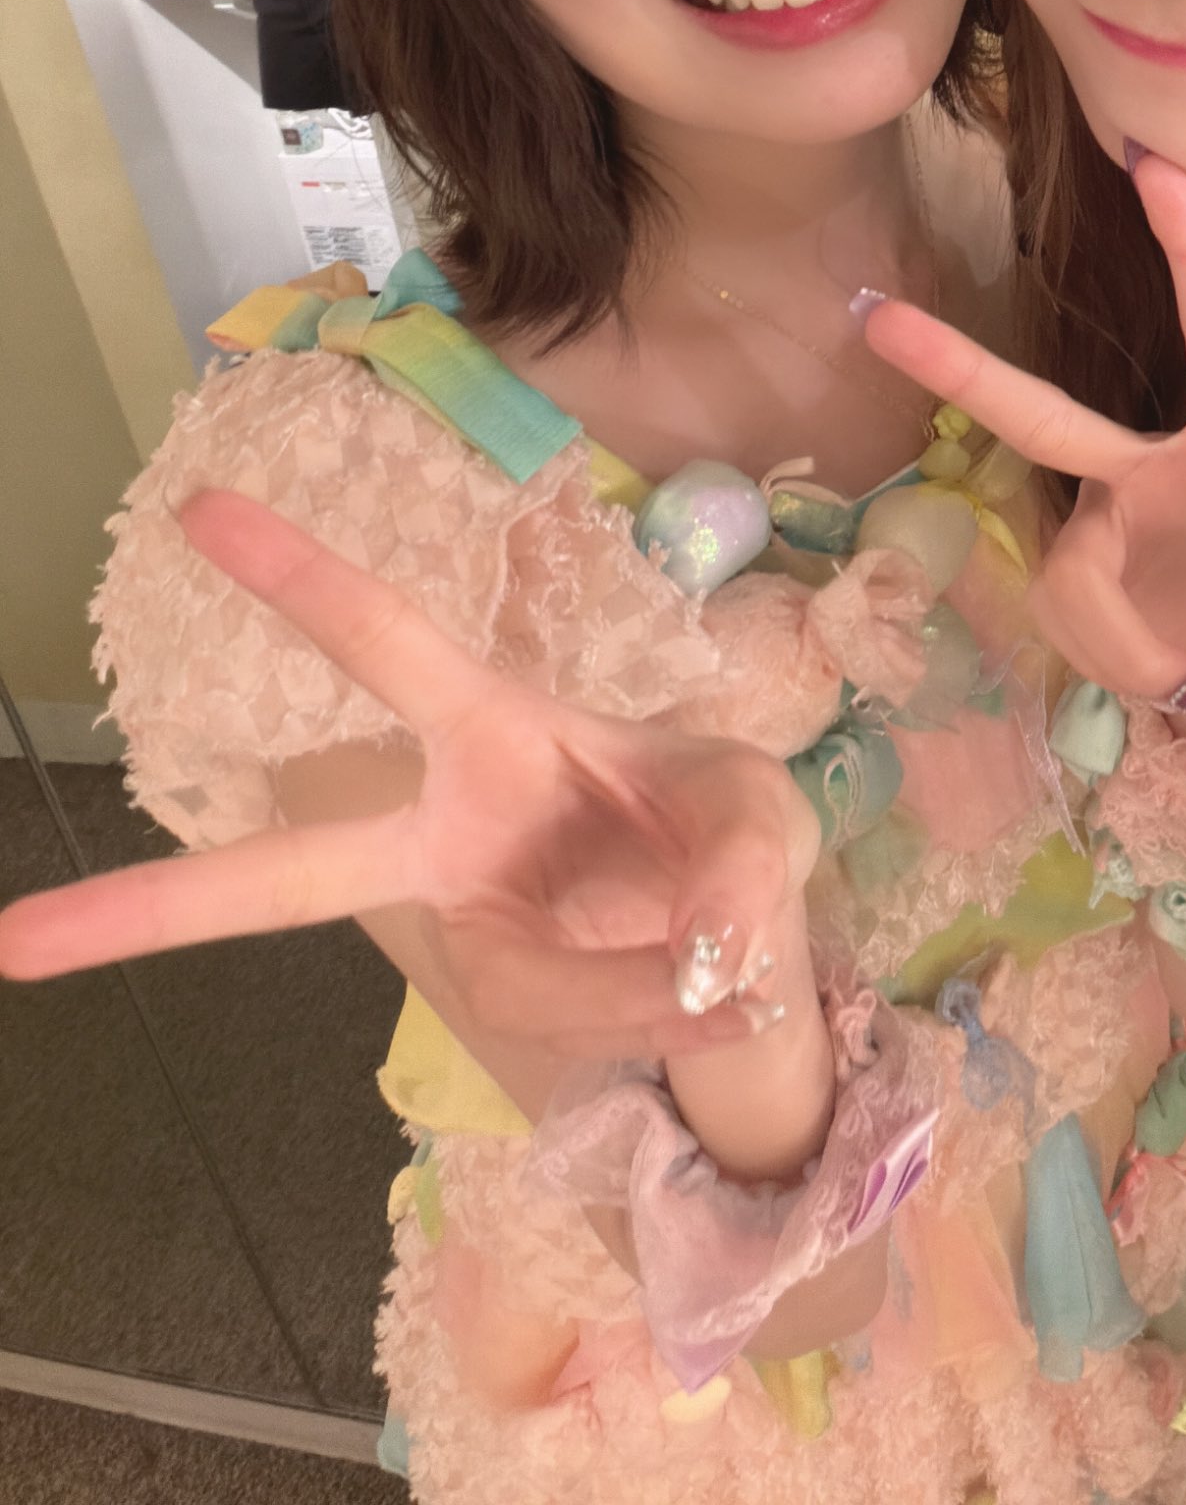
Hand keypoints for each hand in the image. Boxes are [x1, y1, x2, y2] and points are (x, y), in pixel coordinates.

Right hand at [0, 492, 820, 1059]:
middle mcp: (449, 828)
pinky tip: (703, 990)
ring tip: (721, 961)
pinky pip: (575, 1027)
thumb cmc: (723, 822)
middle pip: (288, 876)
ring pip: (514, 985)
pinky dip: (659, 1012)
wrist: (739, 934)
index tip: (197, 508)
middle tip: (10, 944)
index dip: (300, 578)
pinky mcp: (503, 1005)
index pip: (387, 642)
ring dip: (632, 980)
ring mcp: (467, 928)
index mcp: (495, 727)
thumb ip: (741, 864)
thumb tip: (697, 962)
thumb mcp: (760, 810)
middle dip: (154, 908)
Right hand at [862, 152, 1185, 735]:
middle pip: (1043, 415)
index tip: (1153, 162)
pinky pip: (1074, 625)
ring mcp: (1097, 523)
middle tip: (877, 318)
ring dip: (1136, 644)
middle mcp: (1149, 464)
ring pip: (1078, 576)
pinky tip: (1158, 673)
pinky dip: (1124, 665)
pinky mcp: (1069, 580)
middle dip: (959, 366)